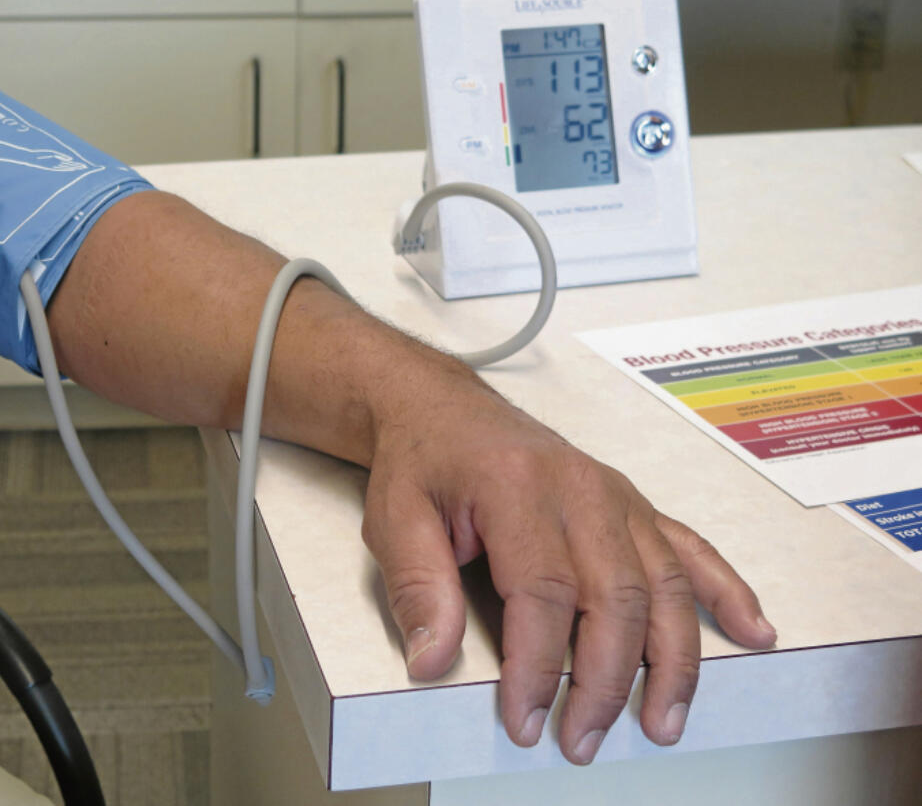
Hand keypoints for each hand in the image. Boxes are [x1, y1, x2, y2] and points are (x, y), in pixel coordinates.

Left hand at [361, 375, 775, 764]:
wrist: (443, 409)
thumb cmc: (424, 459)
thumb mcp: (395, 518)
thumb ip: (417, 588)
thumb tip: (432, 659)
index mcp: (516, 487)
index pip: (542, 592)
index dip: (537, 667)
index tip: (525, 718)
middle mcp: (578, 488)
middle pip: (613, 597)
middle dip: (604, 682)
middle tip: (582, 738)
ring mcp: (614, 494)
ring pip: (661, 584)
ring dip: (670, 661)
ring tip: (661, 721)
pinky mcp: (630, 503)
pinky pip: (690, 547)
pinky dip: (725, 591)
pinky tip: (752, 629)